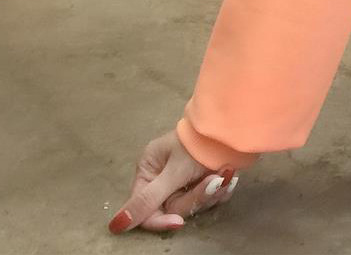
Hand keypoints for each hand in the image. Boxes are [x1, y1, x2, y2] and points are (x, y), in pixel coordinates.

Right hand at [109, 128, 239, 233]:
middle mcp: (163, 176)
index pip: (144, 208)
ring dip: (211, 193)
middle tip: (213, 181)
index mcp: (149, 169)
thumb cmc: (199, 143)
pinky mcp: (202, 180)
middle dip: (195, 198)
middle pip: (172, 209)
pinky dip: (219, 191)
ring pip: (192, 205)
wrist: (234, 126)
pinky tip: (227, 175)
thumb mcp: (174, 171)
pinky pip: (208, 199)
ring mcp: (184, 179)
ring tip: (222, 174)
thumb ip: (148, 198)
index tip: (178, 223)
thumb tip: (116, 224)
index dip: (159, 220)